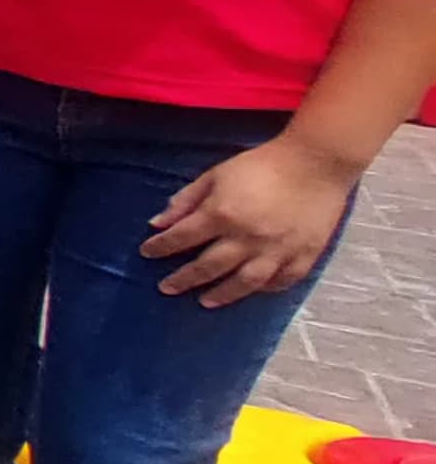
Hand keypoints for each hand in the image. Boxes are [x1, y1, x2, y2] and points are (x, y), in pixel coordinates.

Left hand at [145, 135, 355, 304]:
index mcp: (222, 214)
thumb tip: (157, 223)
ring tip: (204, 301)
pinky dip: (265, 289)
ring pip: (244, 283)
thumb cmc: (262, 164)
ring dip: (221, 295)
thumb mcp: (216, 175)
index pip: (182, 238)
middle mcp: (247, 238)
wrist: (316, 161)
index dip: (160, 247)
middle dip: (183, 278)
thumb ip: (186, 200)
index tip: (147, 252)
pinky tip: (250, 291)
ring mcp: (277, 251)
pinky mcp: (304, 256)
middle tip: (166, 288)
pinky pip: (281, 281)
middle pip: (208, 267)